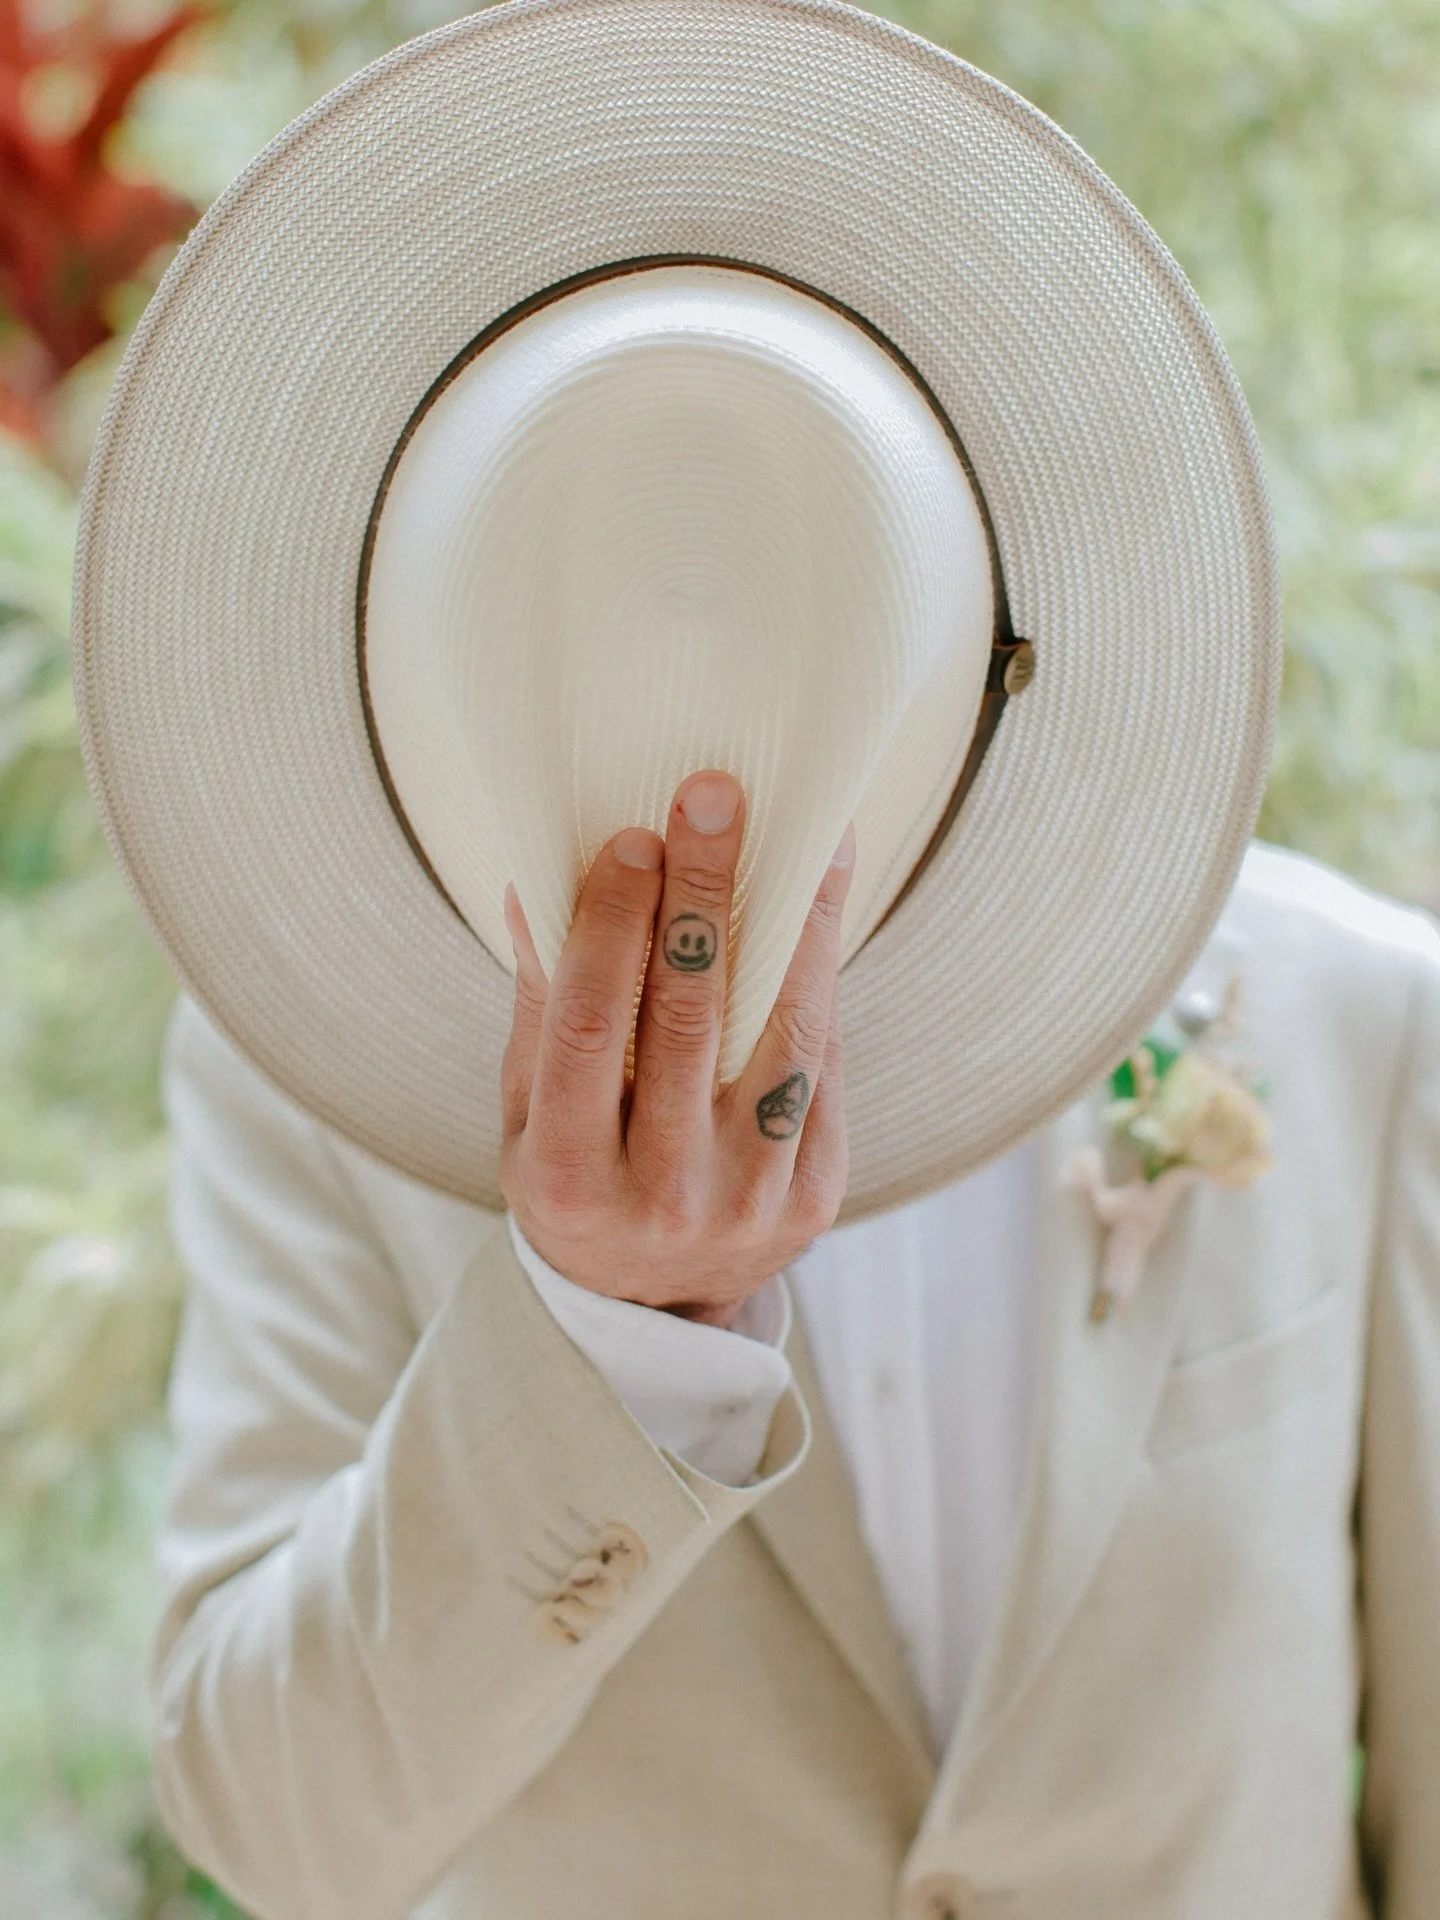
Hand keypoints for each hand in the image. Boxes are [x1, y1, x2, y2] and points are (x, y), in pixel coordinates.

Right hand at [499, 771, 853, 1326]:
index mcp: (567, 1175)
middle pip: (690, 1019)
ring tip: (807, 837)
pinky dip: (823, 977)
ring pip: (784, 1036)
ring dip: (797, 924)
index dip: (610, 924)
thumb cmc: (574, 1182)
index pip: (590, 1024)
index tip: (630, 835)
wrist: (650, 1308)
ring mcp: (747, 1201)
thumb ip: (540, 1011)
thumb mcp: (527, 1117)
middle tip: (715, 797)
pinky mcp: (814, 1195)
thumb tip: (536, 883)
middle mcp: (660, 1195)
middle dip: (703, 895)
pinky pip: (821, 1065)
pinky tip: (824, 905)